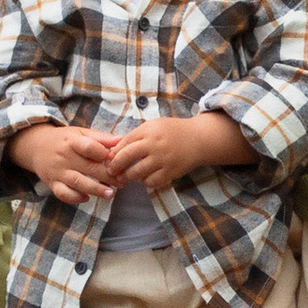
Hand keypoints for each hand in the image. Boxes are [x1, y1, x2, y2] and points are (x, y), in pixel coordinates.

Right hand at [12, 119, 116, 206]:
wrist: (36, 146)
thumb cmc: (65, 140)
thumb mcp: (81, 133)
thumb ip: (101, 138)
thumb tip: (122, 141)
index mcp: (72, 141)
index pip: (88, 147)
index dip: (104, 154)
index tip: (117, 160)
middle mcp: (64, 157)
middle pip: (88, 167)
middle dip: (108, 176)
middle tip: (123, 181)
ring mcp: (58, 172)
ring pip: (77, 183)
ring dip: (95, 189)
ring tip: (111, 194)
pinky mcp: (52, 184)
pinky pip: (63, 194)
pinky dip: (75, 198)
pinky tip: (87, 198)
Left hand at [101, 109, 249, 194]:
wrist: (199, 139)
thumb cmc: (173, 132)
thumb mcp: (154, 126)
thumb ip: (137, 136)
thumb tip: (115, 150)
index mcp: (148, 131)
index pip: (124, 143)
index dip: (114, 153)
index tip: (108, 159)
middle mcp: (154, 144)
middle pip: (126, 157)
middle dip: (115, 166)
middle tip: (111, 171)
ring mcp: (162, 159)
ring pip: (136, 172)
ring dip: (129, 176)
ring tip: (127, 176)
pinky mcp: (170, 172)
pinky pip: (151, 182)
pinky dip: (145, 182)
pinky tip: (145, 178)